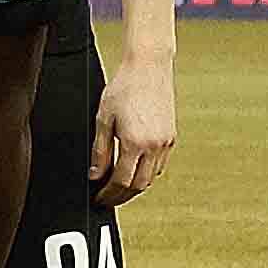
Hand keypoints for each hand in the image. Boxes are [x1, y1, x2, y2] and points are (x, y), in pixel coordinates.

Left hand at [95, 53, 177, 199]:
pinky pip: (160, 165)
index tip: (98, 198)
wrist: (148, 68)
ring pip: (151, 177)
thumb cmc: (123, 88)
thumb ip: (99, 151)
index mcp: (135, 142)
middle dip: (121, 197)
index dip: (108, 194)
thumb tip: (95, 175)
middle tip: (106, 199)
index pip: (121, 181)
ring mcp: (166, 142)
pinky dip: (146, 174)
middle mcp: (155, 145)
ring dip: (134, 187)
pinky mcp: (171, 136)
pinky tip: (133, 171)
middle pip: (139, 185)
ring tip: (117, 189)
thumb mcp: (103, 120)